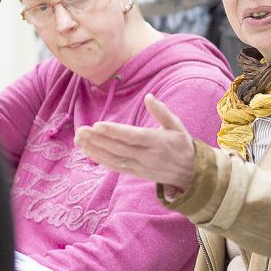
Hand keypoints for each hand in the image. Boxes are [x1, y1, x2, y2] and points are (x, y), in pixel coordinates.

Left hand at [74, 94, 195, 189]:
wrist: (191, 173)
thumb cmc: (182, 144)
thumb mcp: (177, 125)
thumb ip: (162, 112)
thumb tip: (149, 97)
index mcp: (157, 142)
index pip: (132, 136)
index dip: (114, 132)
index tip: (97, 125)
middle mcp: (147, 156)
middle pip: (118, 148)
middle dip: (98, 139)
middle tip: (81, 130)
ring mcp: (140, 166)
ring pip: (113, 158)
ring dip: (95, 149)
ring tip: (79, 139)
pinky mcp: (135, 173)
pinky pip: (115, 167)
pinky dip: (100, 159)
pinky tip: (88, 151)